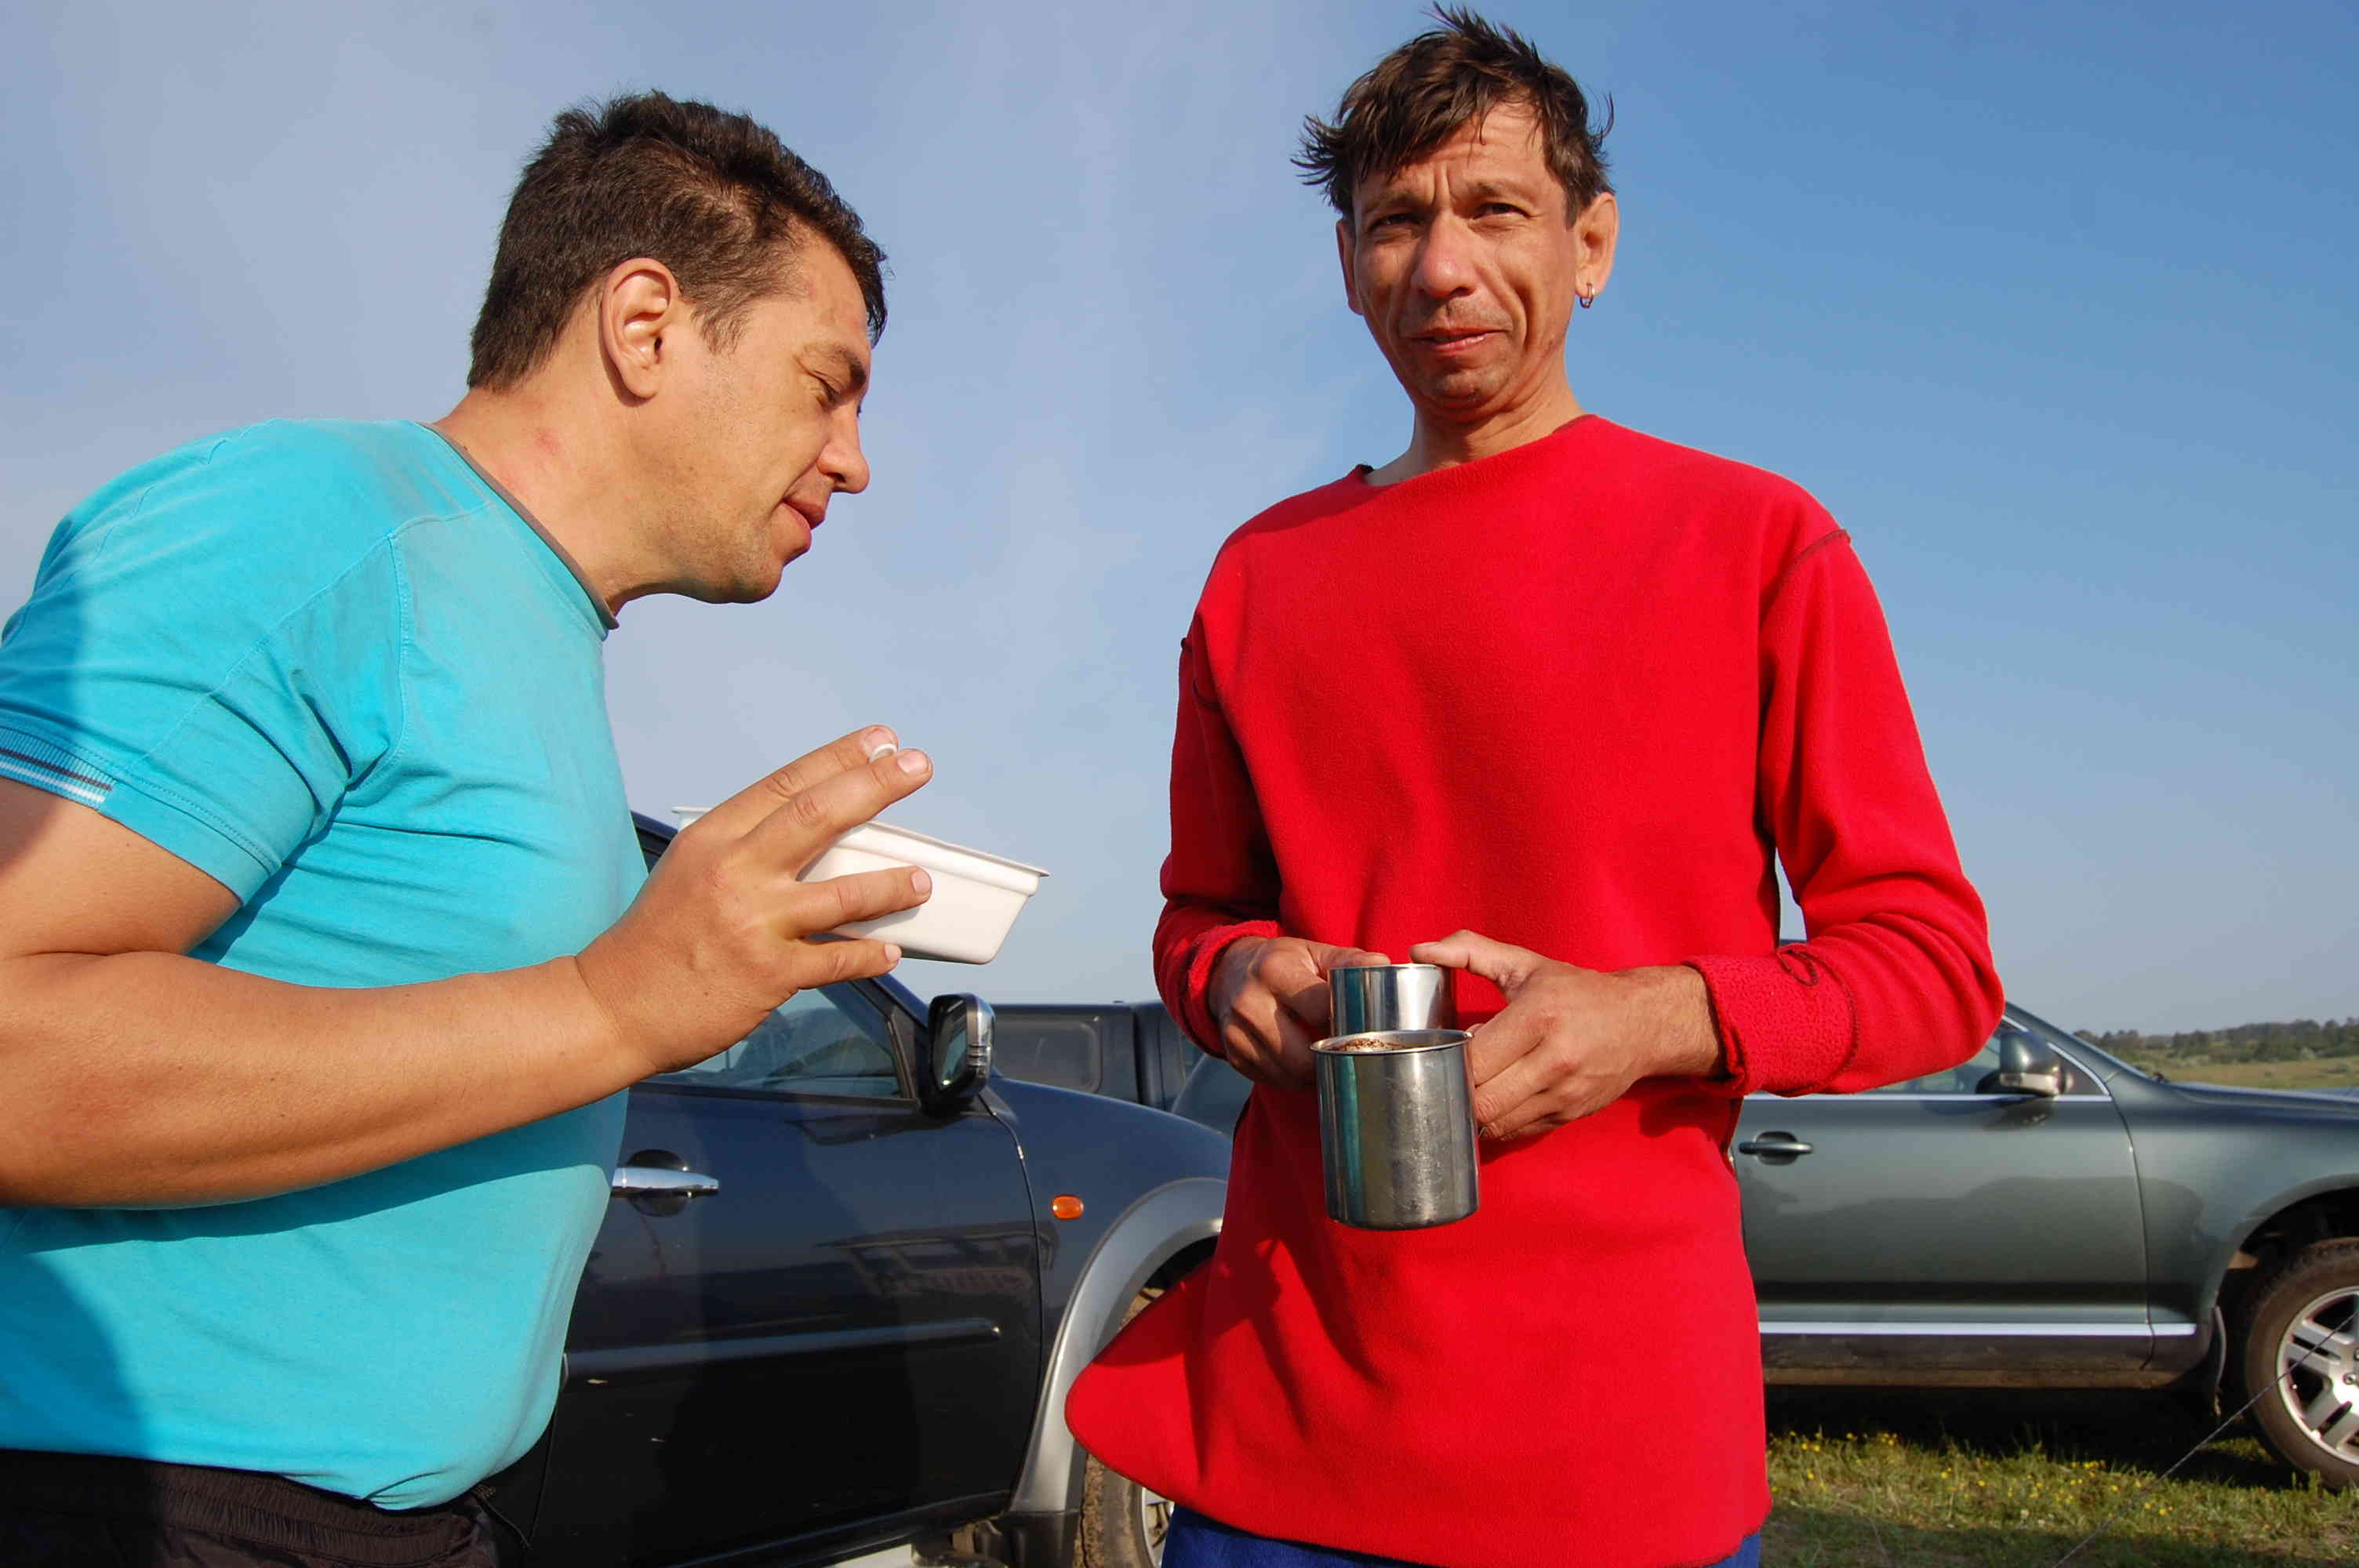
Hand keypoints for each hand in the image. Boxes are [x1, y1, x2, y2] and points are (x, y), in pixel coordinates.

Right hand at [577, 726, 933, 1075]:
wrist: (615, 1005)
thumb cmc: (657, 937)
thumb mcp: (689, 869)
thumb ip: (744, 847)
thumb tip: (809, 830)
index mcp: (714, 838)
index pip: (786, 783)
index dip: (839, 757)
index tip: (881, 739)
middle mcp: (735, 872)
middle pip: (819, 815)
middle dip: (876, 785)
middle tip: (918, 767)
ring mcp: (754, 924)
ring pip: (844, 894)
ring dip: (892, 885)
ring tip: (922, 879)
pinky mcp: (769, 975)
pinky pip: (837, 961)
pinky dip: (870, 956)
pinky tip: (890, 951)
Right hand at [1209, 935, 1391, 1089]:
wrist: (1228, 972)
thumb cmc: (1281, 963)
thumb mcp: (1313, 953)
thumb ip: (1349, 961)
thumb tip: (1382, 965)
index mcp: (1274, 970)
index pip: (1319, 1010)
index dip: (1345, 1023)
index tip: (1358, 1026)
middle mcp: (1249, 1002)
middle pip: (1303, 1056)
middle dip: (1330, 1058)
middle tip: (1345, 1051)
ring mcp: (1236, 1032)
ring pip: (1289, 1075)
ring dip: (1314, 1074)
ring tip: (1326, 1058)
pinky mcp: (1233, 1055)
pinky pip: (1272, 1081)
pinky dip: (1293, 1078)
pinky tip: (1301, 1062)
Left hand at [1410, 930, 1720, 1140]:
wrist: (1642, 1022)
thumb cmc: (1576, 991)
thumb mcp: (1525, 963)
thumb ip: (1468, 950)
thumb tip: (1420, 950)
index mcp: (1538, 1016)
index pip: (1474, 1060)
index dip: (1449, 1060)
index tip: (1443, 1050)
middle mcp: (1555, 1059)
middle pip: (1483, 1099)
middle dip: (1457, 1091)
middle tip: (1448, 1075)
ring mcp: (1566, 1093)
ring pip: (1498, 1122)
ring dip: (1475, 1111)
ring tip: (1470, 1089)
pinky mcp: (1571, 1114)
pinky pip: (1519, 1131)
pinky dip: (1499, 1121)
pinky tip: (1495, 1100)